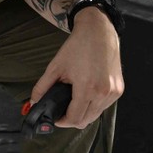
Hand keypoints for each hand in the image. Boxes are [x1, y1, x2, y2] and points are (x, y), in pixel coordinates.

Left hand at [29, 7, 123, 128]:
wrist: (99, 31)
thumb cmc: (79, 46)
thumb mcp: (56, 66)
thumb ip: (42, 86)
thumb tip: (34, 101)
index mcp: (87, 88)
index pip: (75, 118)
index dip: (62, 121)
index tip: (56, 117)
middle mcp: (104, 92)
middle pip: (86, 121)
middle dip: (72, 118)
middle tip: (63, 109)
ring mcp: (113, 92)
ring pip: (96, 115)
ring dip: (84, 112)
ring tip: (75, 99)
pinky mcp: (119, 89)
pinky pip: (104, 106)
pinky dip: (94, 105)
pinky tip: (88, 94)